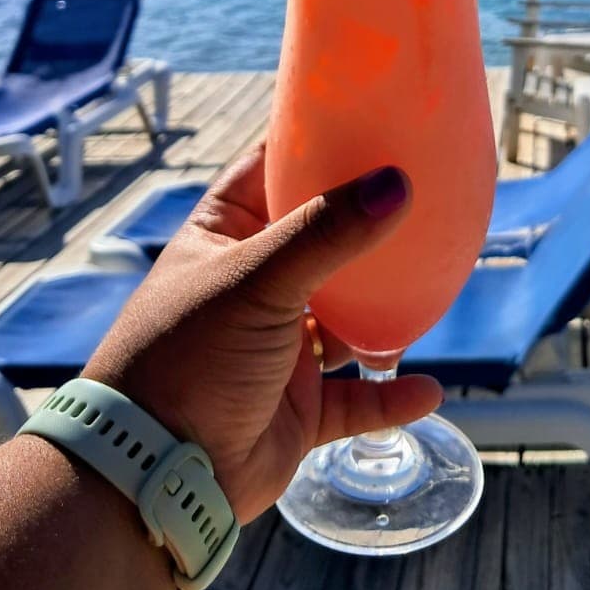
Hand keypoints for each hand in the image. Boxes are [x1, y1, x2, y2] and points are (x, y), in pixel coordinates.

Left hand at [84, 146, 442, 521]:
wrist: (154, 474)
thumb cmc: (188, 359)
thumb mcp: (256, 282)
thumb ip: (327, 233)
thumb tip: (395, 183)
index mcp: (224, 238)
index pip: (270, 170)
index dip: (313, 142)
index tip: (369, 115)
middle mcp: (253, 287)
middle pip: (322, 242)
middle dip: (368, 223)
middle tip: (425, 190)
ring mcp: (276, 350)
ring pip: (345, 320)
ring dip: (385, 311)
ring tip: (436, 286)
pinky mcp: (297, 411)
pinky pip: (355, 400)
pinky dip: (389, 396)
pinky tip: (428, 391)